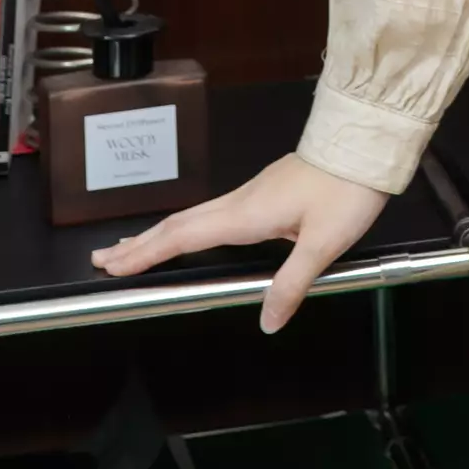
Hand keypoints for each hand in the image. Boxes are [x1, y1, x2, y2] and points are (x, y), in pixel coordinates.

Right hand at [88, 152, 390, 333]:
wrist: (366, 146)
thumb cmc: (347, 189)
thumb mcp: (324, 243)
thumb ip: (292, 283)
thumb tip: (267, 322)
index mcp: (246, 214)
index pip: (183, 236)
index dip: (146, 253)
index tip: (113, 267)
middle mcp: (241, 202)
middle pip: (178, 224)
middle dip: (139, 244)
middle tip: (103, 259)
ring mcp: (252, 194)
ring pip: (194, 217)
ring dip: (160, 234)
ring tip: (134, 249)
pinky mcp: (266, 191)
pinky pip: (214, 213)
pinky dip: (188, 226)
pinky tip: (192, 233)